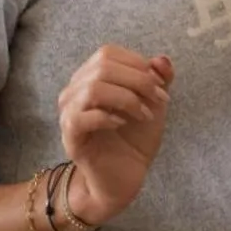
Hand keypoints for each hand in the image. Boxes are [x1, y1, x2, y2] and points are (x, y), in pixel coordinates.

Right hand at [57, 46, 173, 224]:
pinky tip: (123, 124)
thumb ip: (160, 79)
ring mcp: (69, 114)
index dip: (138, 64)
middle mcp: (75, 91)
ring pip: (92, 88)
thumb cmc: (135, 137)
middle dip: (138, 81)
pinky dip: (108, 116)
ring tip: (144, 115)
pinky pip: (80, 117)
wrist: (125, 176)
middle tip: (158, 101)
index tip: (160, 87)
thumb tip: (161, 60)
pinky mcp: (70, 138)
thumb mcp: (155, 103)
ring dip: (127, 99)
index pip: (108, 53)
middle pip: (102, 67)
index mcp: (92, 77)